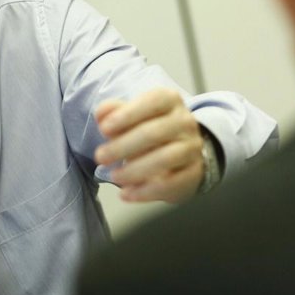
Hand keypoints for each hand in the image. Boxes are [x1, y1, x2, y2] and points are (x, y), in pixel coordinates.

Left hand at [94, 87, 203, 203]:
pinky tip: (126, 194)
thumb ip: (114, 112)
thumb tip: (101, 113)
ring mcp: (192, 148)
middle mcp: (185, 122)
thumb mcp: (132, 116)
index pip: (152, 102)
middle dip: (123, 146)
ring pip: (165, 159)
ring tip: (114, 176)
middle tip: (100, 156)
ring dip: (134, 170)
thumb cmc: (151, 131)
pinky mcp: (193, 173)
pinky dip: (145, 191)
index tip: (104, 129)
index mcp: (170, 101)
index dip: (127, 115)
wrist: (182, 154)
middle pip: (155, 132)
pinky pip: (171, 184)